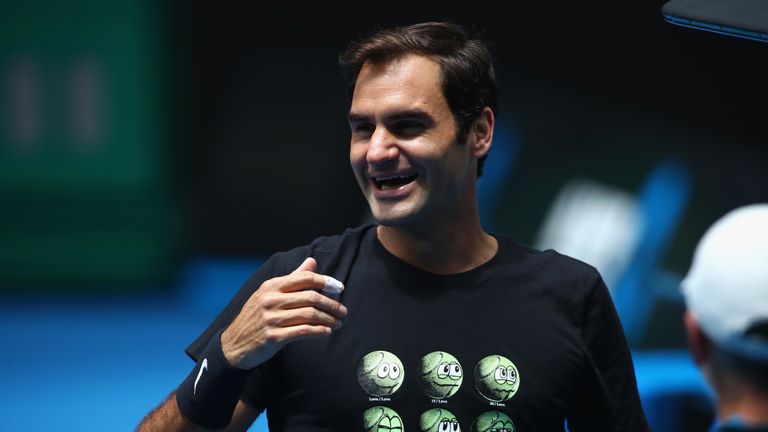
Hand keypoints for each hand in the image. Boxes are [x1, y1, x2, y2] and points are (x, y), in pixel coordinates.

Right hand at [220, 257, 347, 369]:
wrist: (233, 344)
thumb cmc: (256, 317)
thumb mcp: (270, 293)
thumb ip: (293, 278)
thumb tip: (312, 261)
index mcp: (271, 286)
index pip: (305, 278)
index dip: (326, 281)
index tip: (339, 288)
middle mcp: (271, 300)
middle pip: (311, 297)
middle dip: (332, 304)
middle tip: (343, 312)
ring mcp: (271, 318)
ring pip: (310, 315)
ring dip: (329, 319)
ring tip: (338, 323)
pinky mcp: (273, 337)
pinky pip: (304, 331)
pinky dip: (319, 331)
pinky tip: (327, 332)